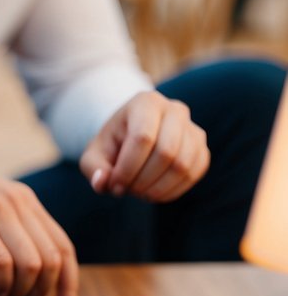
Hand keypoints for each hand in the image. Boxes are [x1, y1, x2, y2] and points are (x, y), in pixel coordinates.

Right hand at [0, 145, 77, 295]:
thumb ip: (13, 230)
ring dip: (19, 292)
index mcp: (26, 202)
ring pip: (30, 264)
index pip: (63, 248)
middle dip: (40, 293)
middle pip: (51, 260)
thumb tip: (36, 270)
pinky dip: (0, 284)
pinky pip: (0, 261)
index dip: (68, 283)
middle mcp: (17, 202)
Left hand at [80, 91, 209, 201]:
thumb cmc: (113, 145)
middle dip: (143, 180)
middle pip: (166, 152)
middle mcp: (175, 110)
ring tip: (139, 192)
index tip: (114, 185)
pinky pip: (193, 174)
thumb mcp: (95, 154)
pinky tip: (154, 193)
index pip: (142, 137)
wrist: (134, 138)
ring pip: (182, 165)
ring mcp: (193, 129)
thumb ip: (93, 168)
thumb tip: (102, 182)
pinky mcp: (202, 150)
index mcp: (146, 102)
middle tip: (126, 191)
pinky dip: (172, 191)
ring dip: (157, 188)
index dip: (127, 168)